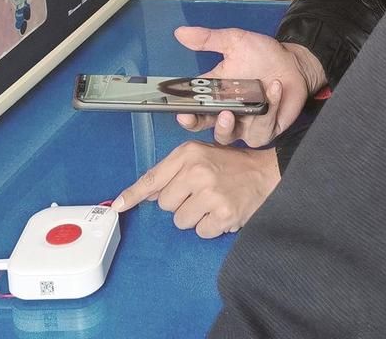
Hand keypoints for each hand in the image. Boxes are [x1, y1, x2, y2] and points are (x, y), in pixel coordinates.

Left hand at [112, 142, 280, 237]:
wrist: (266, 174)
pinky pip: (200, 232)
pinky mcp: (222, 215)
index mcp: (189, 154)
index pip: (153, 178)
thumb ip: (172, 172)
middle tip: (200, 193)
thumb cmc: (231, 165)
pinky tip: (221, 212)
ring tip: (212, 203)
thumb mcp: (201, 156)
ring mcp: (210, 194)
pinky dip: (210, 226)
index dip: (133, 194)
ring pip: (181, 221)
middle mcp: (197, 172)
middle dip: (180, 203)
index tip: (118, 206)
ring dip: (194, 217)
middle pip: (165, 204)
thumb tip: (145, 194)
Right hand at [170, 26, 325, 147]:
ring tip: (231, 111)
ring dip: (228, 126)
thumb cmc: (263, 55)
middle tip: (196, 115)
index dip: (184, 113)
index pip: (192, 108)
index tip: (180, 111)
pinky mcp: (265, 130)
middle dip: (199, 124)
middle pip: (205, 126)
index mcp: (214, 95)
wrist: (294, 63)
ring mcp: (245, 124)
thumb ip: (208, 39)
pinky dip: (268, 108)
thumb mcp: (235, 42)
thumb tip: (180, 32)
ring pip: (229, 136)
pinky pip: (262, 128)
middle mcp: (226, 113)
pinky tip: (274, 87)